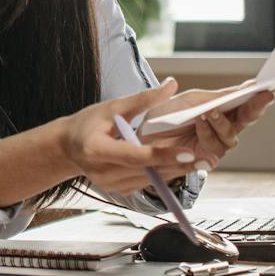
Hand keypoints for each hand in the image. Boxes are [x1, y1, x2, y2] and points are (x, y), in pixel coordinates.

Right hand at [59, 79, 201, 193]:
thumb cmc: (88, 123)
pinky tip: (179, 164)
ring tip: (200, 161)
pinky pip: (146, 184)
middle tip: (206, 158)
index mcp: (97, 150)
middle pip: (147, 171)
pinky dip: (163, 174)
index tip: (187, 152)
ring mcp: (110, 186)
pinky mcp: (118, 191)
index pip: (135, 155)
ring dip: (175, 171)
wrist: (68, 146)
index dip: (162, 155)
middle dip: (178, 164)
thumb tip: (172, 84)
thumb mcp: (113, 106)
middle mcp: (102, 173)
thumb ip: (144, 98)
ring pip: (151, 181)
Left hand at [148, 82, 274, 174]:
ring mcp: (217, 144)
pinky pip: (214, 147)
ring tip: (209, 111)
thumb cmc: (167, 116)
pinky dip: (206, 132)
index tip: (268, 86)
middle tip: (264, 95)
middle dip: (256, 107)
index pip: (245, 103)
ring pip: (231, 135)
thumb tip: (244, 86)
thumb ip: (216, 96)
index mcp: (222, 110)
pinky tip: (199, 122)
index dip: (258, 96)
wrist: (143, 138)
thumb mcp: (191, 100)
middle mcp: (224, 128)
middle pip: (247, 119)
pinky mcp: (207, 159)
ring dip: (221, 121)